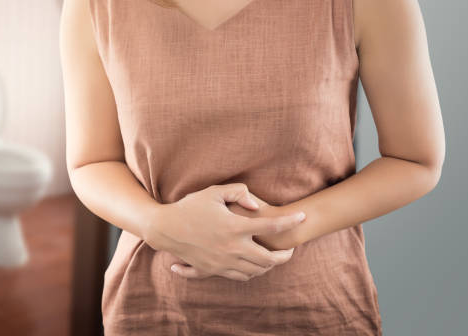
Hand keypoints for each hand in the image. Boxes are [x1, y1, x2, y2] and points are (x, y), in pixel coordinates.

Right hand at [145, 183, 305, 281]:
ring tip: (274, 257)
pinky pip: (239, 277)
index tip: (302, 218)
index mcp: (234, 226)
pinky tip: (253, 265)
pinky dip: (251, 273)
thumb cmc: (189, 206)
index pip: (271, 226)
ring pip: (256, 271)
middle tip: (291, 249)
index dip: (290, 222)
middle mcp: (232, 247)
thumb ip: (238, 193)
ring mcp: (223, 261)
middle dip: (285, 256)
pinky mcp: (213, 270)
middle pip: (269, 259)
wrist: (165, 228)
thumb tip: (257, 206)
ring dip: (269, 266)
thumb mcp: (213, 192)